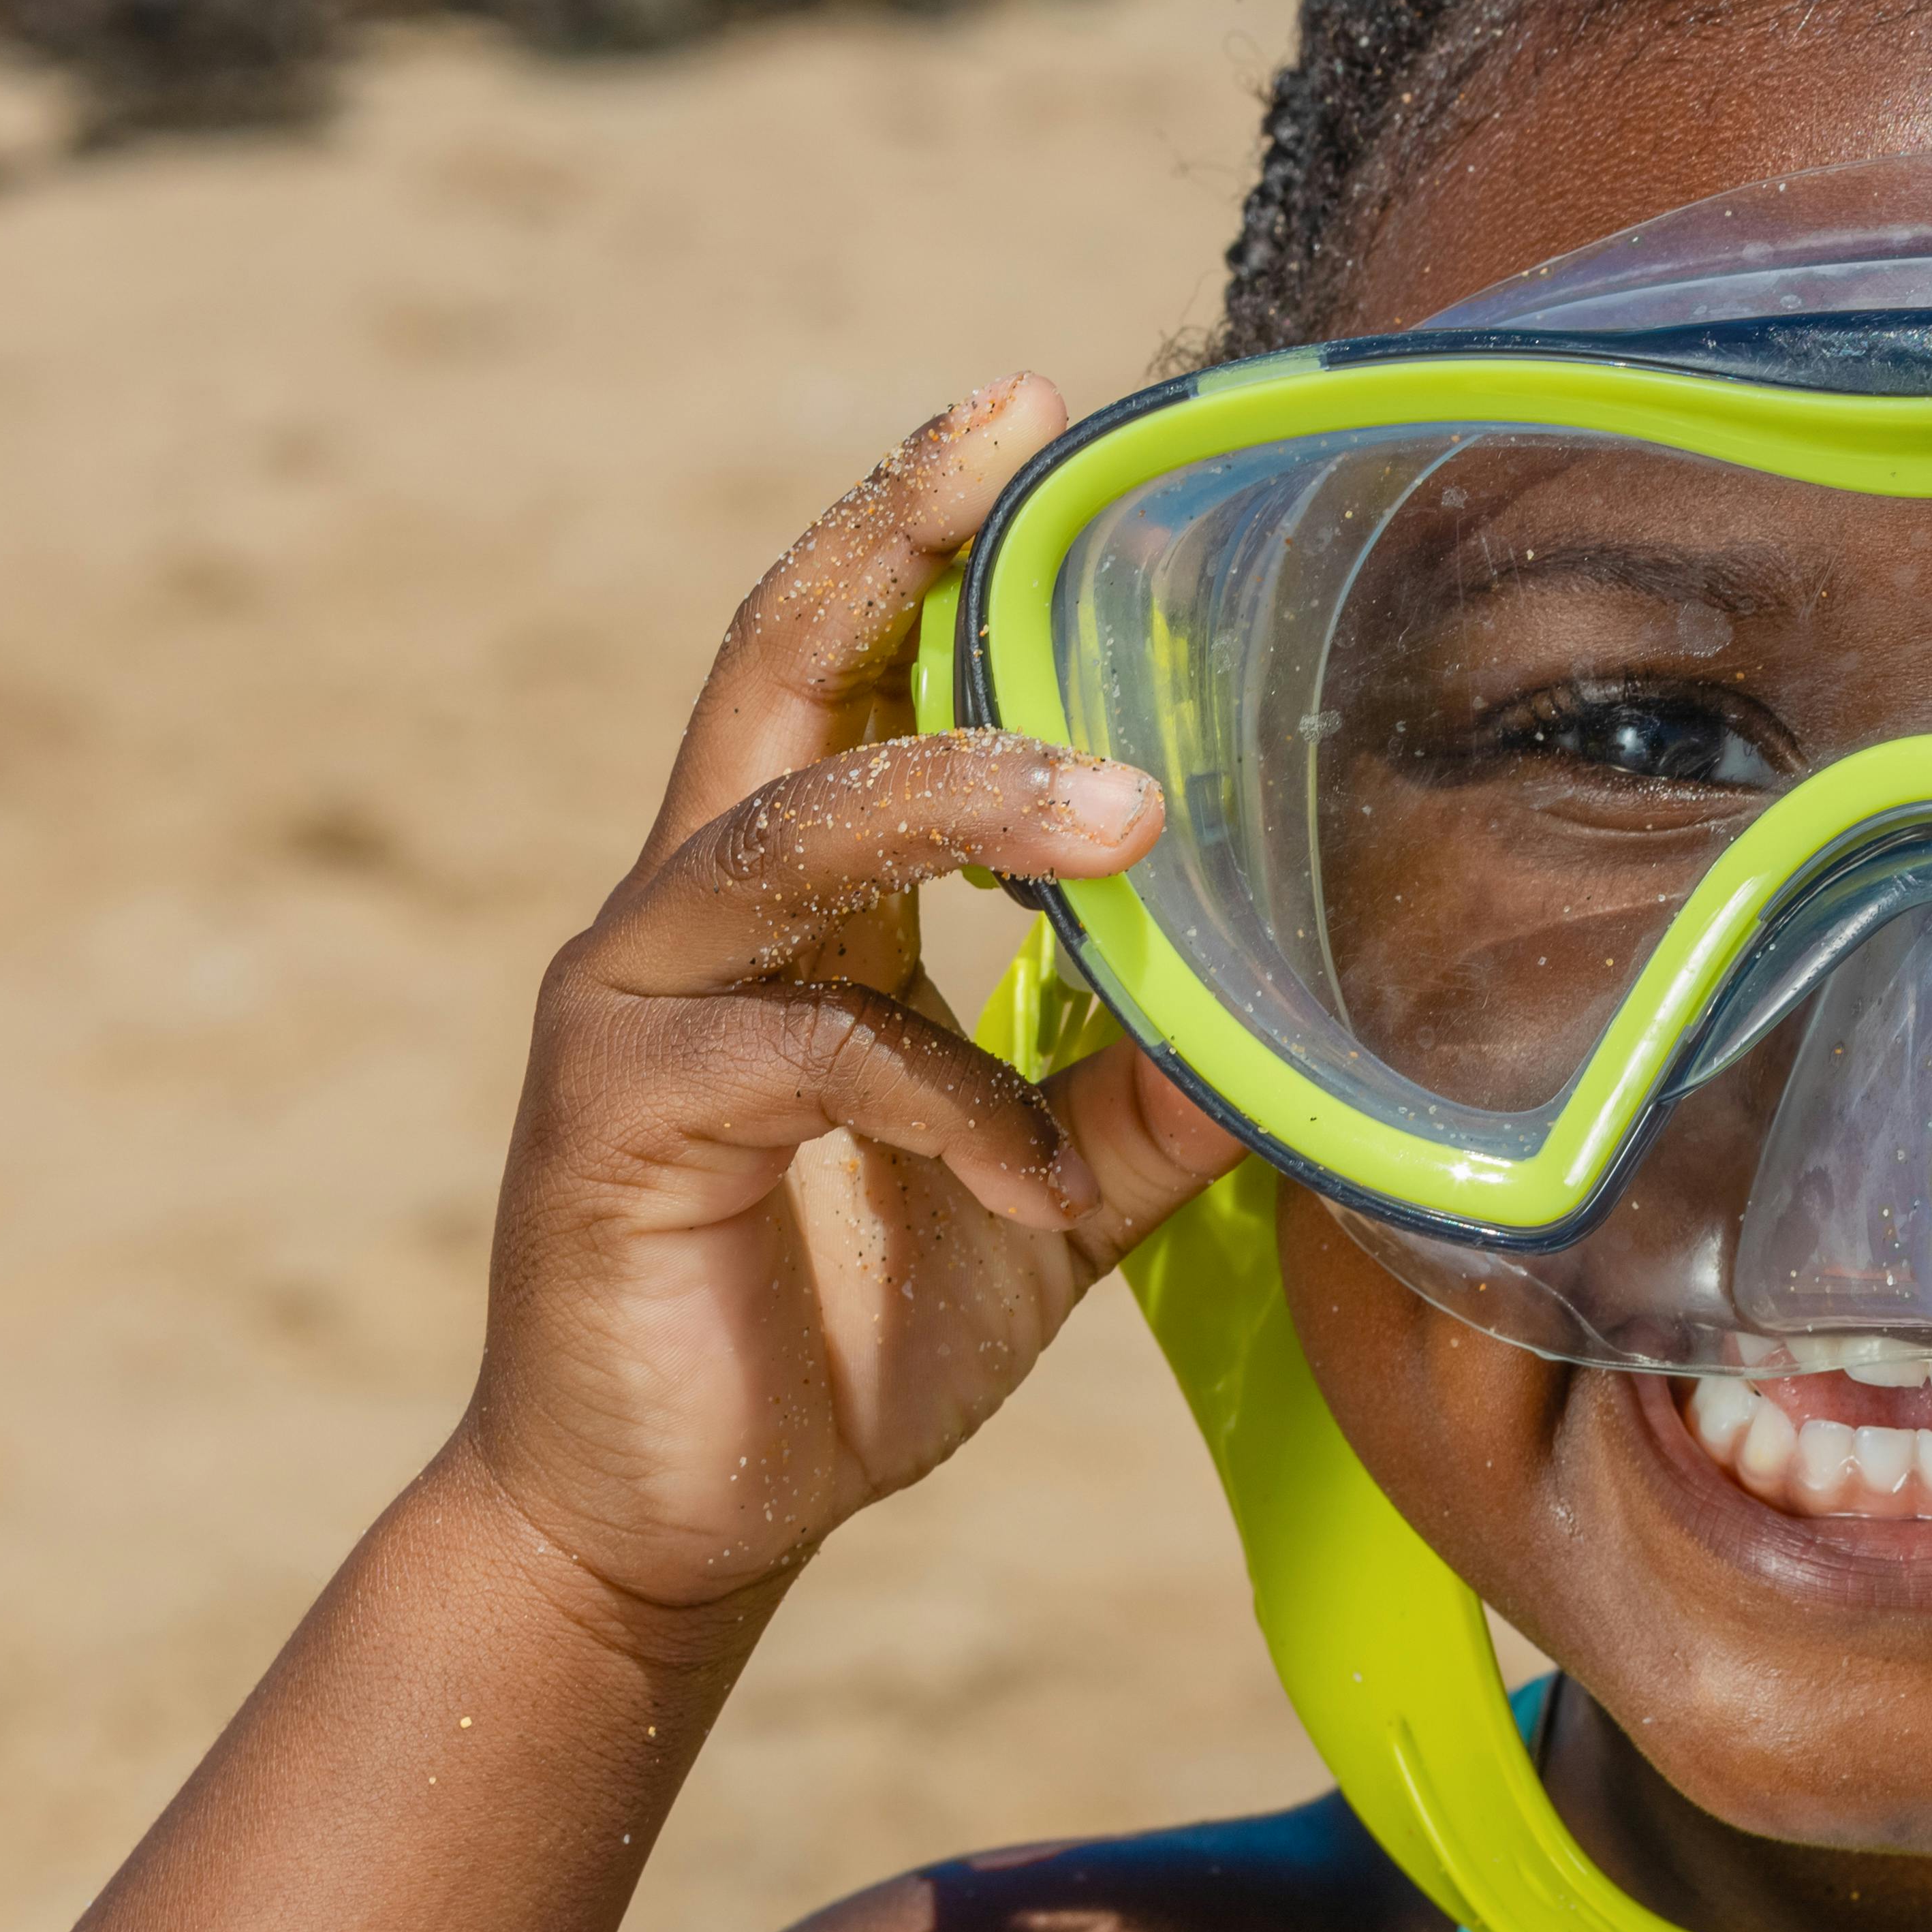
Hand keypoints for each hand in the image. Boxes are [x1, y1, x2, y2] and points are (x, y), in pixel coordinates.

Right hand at [462, 378, 1239, 1614]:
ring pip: (790, 833)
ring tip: (1126, 814)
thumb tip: (1317, 1008)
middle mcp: (697, 916)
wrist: (686, 1518)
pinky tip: (1032, 1176)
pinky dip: (946, 1104)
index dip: (925, 539)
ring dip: (960, 802)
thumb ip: (1156, 1091)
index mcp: (800, 909)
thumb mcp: (1054, 1194)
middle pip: (778, 672)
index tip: (1033, 413)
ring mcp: (641, 1008)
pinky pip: (807, 1057)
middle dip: (891, 545)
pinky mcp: (614, 1123)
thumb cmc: (852, 1327)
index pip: (850, 671)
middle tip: (1016, 442)